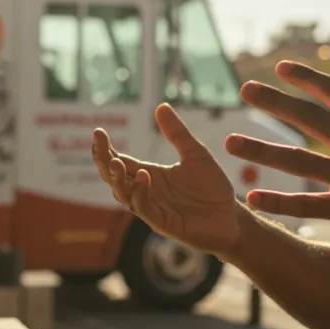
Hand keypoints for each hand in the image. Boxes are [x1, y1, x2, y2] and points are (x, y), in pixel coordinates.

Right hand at [92, 103, 240, 253]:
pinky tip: (144, 178)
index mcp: (149, 175)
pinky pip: (144, 208)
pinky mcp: (162, 222)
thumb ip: (177, 133)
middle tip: (99, 142)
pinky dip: (140, 194)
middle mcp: (145, 191)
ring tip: (117, 162)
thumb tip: (161, 106)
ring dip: (117, 179)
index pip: (119, 161)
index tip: (98, 132)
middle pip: (113, 177)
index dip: (106, 149)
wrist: (231, 217)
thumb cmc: (212, 188)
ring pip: (123, 194)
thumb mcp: (195, 154)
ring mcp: (152, 207)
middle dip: (103, 161)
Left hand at [225, 49, 329, 258]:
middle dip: (273, 102)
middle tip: (243, 89)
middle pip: (307, 118)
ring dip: (260, 150)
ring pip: (296, 161)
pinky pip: (306, 205)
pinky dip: (278, 202)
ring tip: (229, 142)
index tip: (280, 66)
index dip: (305, 77)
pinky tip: (252, 197)